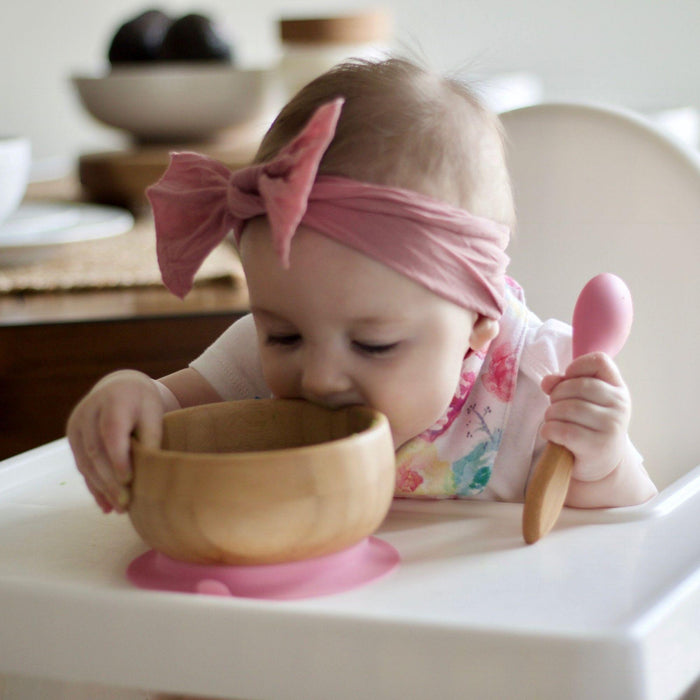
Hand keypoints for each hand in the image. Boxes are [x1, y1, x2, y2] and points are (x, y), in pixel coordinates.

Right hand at [67, 370, 165, 513]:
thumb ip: (151, 438)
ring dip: (101, 488)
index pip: (111, 432)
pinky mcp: (72, 437)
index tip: (129, 480)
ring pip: (85, 462)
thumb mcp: (154, 413)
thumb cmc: (143, 402)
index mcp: (113, 401)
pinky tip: (105, 504)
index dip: (118, 458)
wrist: (121, 387)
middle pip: (96, 451)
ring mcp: (76, 425)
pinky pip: (81, 465)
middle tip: (126, 504)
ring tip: (119, 509)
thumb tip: (152, 472)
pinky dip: (94, 486)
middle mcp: (88, 412)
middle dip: (110, 481)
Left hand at [540, 352, 630, 481]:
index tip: (568, 380)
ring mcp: (611, 426)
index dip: (576, 367)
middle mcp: (620, 406)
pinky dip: (549, 430)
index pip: (599, 361)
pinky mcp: (597, 446)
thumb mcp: (583, 402)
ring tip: (553, 422)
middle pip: (578, 385)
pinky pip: (562, 430)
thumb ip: (564, 384)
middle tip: (556, 407)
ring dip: (551, 414)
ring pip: (567, 408)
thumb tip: (547, 381)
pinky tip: (551, 434)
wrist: (602, 464)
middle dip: (557, 395)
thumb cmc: (589, 426)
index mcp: (618, 389)